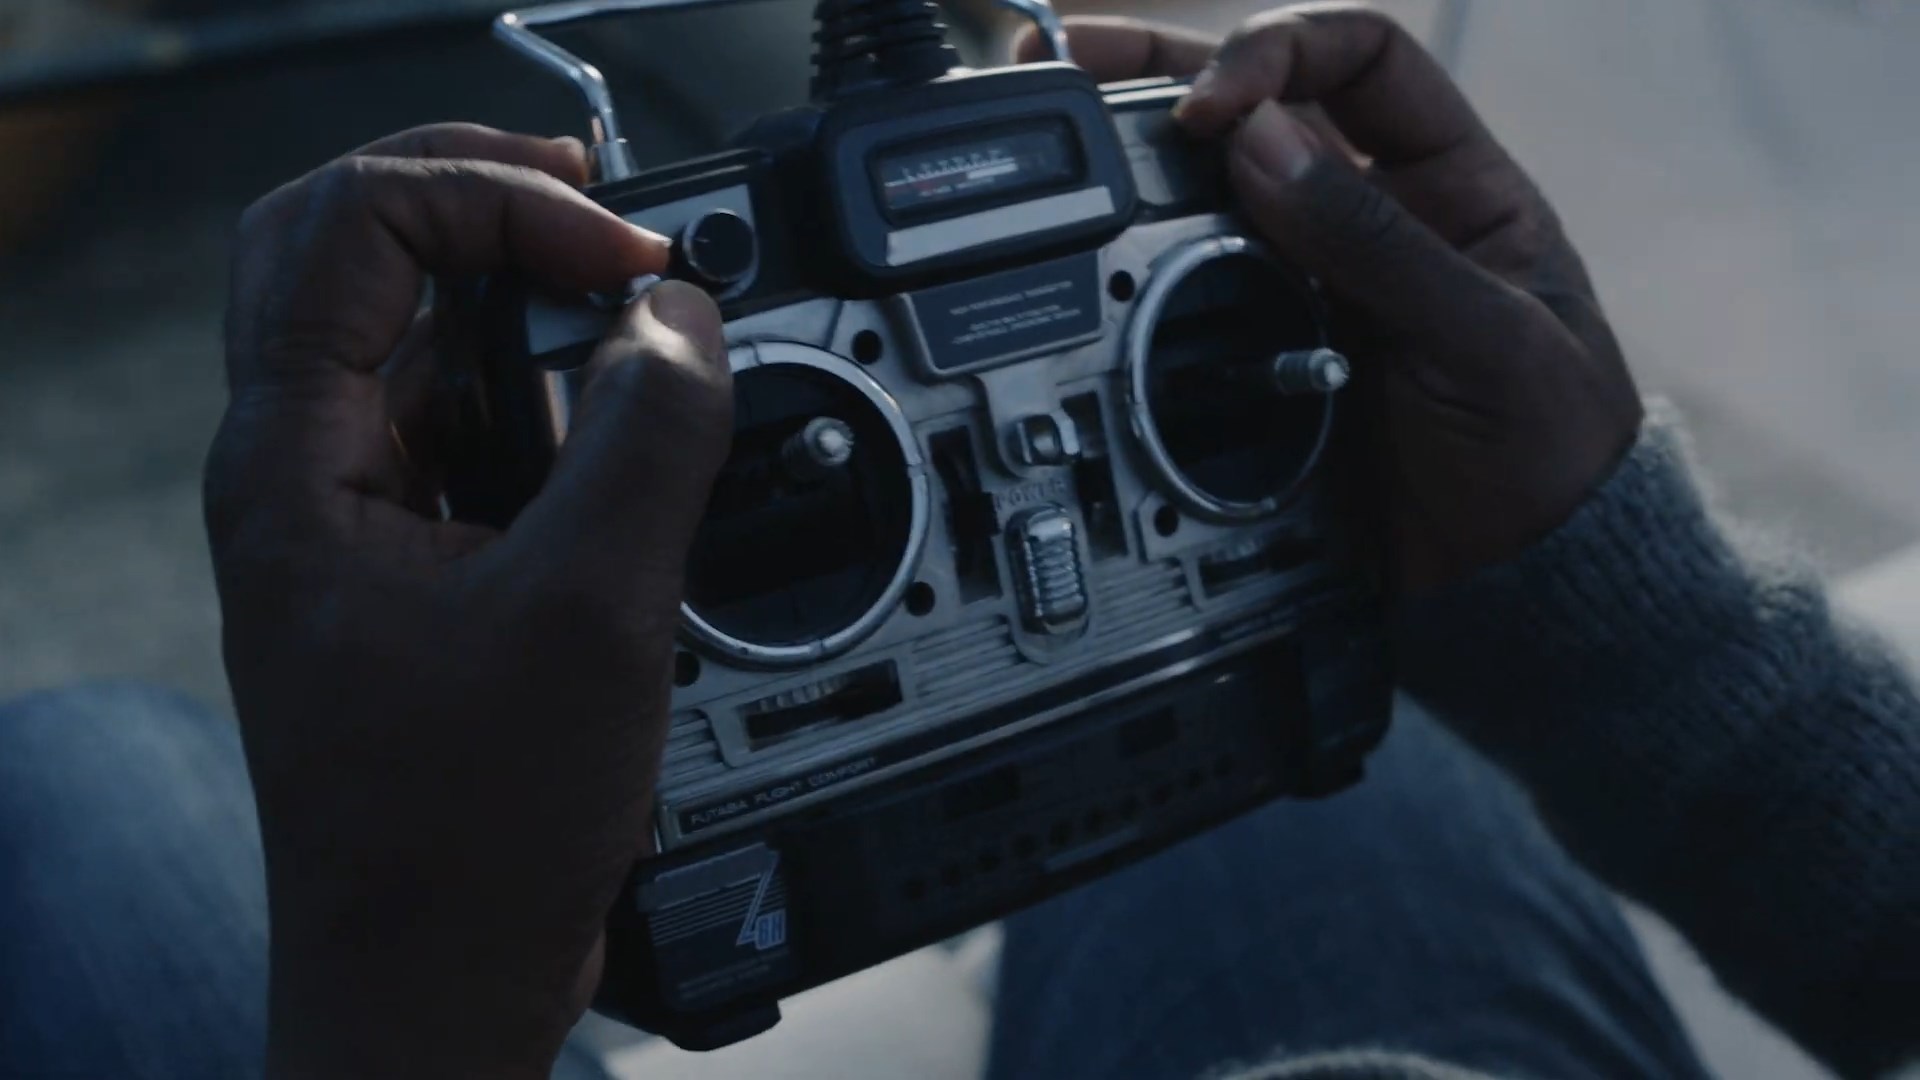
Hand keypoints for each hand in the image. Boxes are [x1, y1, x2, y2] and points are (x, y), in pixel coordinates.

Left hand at [206, 125, 731, 1077]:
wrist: (438, 982)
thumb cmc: (464, 843)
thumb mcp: (591, 619)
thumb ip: (647, 441)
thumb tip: (684, 319)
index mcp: (293, 463)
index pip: (359, 227)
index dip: (501, 204)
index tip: (628, 260)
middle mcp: (306, 469)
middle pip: (349, 243)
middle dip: (479, 196)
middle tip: (598, 207)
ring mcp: (356, 511)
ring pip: (408, 327)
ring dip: (513, 285)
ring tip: (624, 289)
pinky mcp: (418, 556)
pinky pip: (466, 417)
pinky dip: (541, 377)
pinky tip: (618, 403)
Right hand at [1022, 9, 1642, 590]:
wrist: (1519, 585)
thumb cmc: (1547, 452)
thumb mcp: (1479, 337)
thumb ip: (1375, 240)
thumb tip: (1257, 139)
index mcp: (1453, 181)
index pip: (1361, 56)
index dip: (1279, 51)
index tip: (1209, 108)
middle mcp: (1375, 214)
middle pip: (1263, 105)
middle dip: (1166, 72)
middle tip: (1070, 61)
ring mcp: (1313, 285)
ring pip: (1214, 192)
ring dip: (1138, 159)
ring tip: (1063, 137)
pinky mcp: (1265, 355)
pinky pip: (1193, 290)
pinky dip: (1140, 264)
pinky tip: (1094, 248)